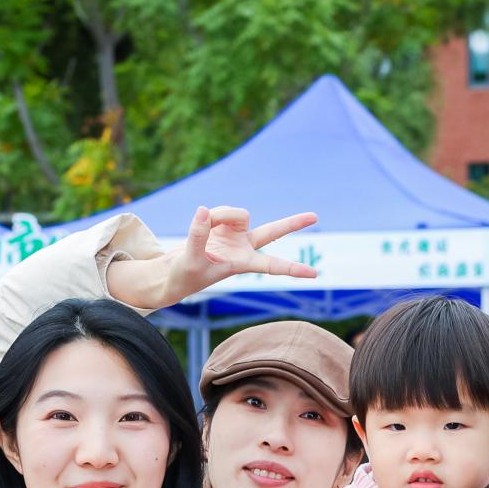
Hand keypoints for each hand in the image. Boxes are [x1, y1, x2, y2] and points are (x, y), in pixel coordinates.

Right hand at [110, 206, 319, 308]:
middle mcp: (243, 248)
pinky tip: (201, 221)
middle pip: (273, 232)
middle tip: (315, 216)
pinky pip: (221, 210)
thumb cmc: (184, 277)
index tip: (314, 274)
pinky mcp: (222, 226)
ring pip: (237, 213)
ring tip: (203, 224)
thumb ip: (197, 236)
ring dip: (221, 214)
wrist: (174, 274)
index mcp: (242, 263)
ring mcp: (234, 235)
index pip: (272, 266)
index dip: (292, 269)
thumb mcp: (189, 260)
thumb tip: (204, 211)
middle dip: (292, 224)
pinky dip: (210, 214)